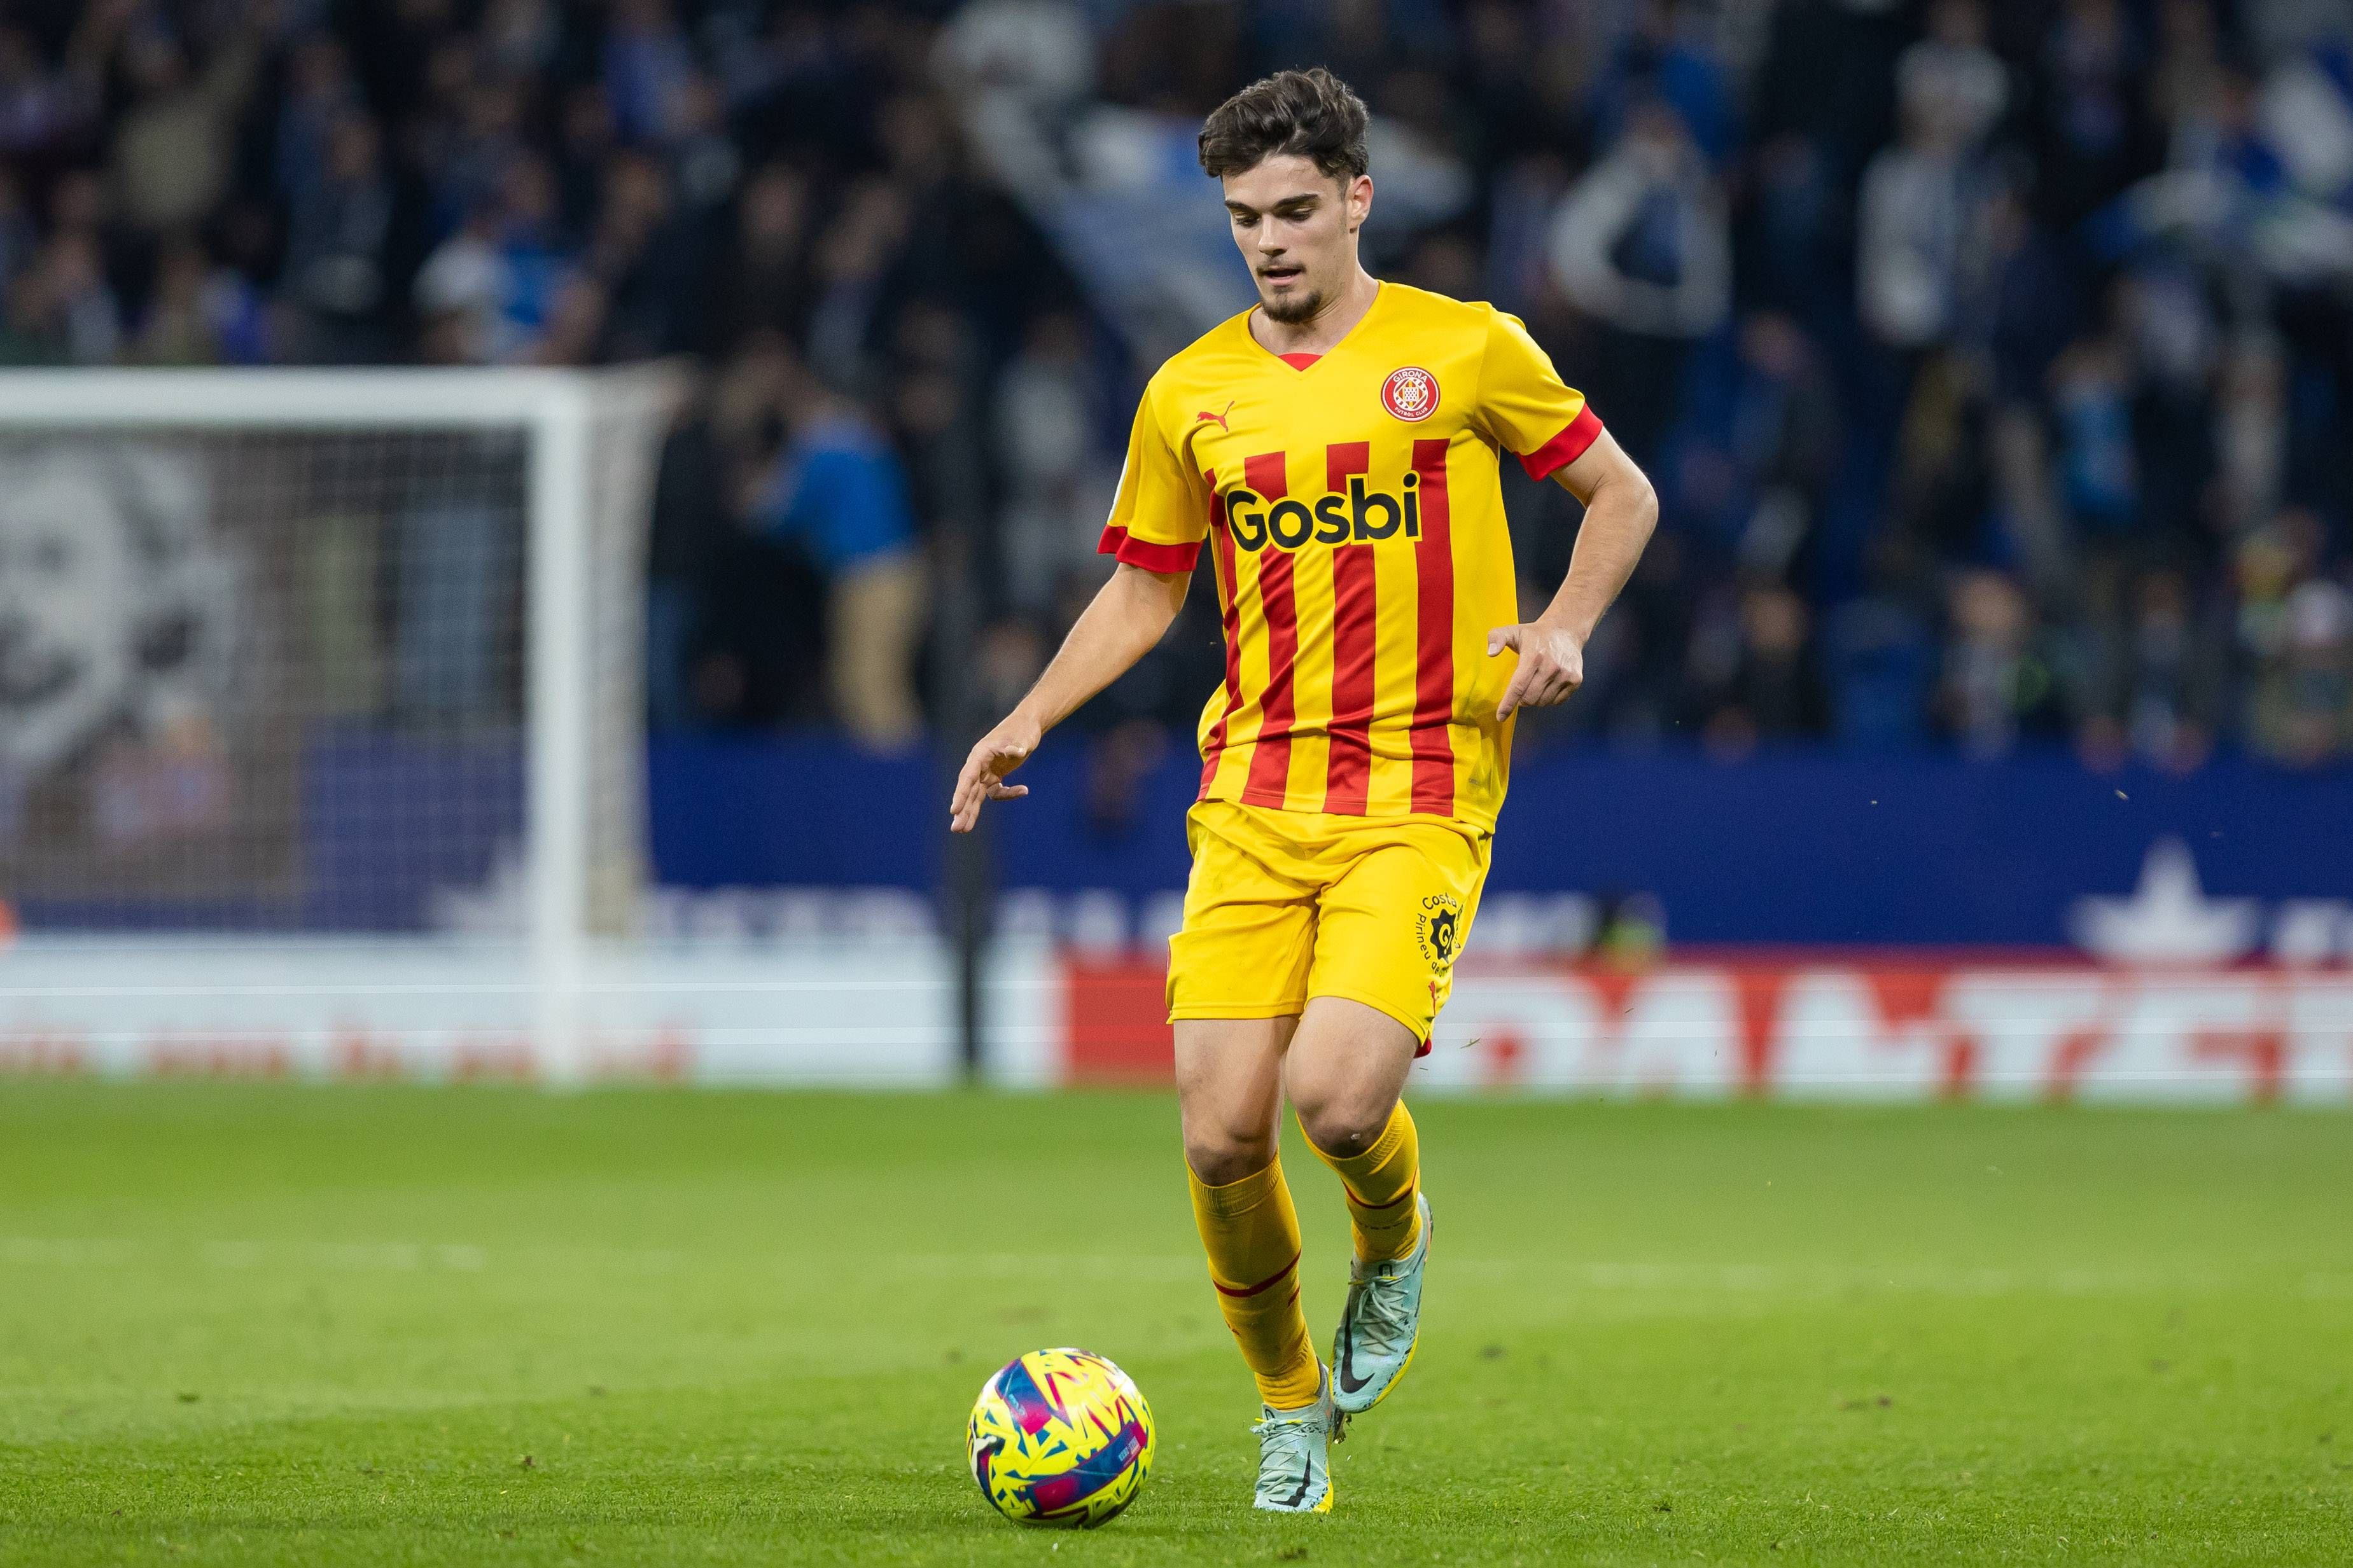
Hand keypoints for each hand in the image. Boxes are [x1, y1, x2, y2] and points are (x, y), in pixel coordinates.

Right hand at [949, 712, 1041, 832]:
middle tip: (956, 829)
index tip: (954, 810)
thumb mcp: (1022, 738)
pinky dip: (1007, 794)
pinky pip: (996, 791)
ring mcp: (986, 771)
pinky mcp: (995, 775)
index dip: (961, 794)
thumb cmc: (1023, 730)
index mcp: (980, 754)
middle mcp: (979, 764)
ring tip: (964, 830)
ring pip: (976, 795)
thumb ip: (1017, 746)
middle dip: (963, 809)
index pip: (967, 777)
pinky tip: (1024, 790)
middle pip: (968, 790)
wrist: (1028, 725)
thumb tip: (1016, 752)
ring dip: (972, 812)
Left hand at [1486, 621, 1585, 719]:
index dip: (1508, 704)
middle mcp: (1551, 666)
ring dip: (1535, 699)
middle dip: (1521, 699)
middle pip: (1530, 698)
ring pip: (1543, 702)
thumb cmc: (1536, 634)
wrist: (1566, 629)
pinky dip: (1549, 699)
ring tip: (1536, 683)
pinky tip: (1548, 685)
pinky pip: (1557, 701)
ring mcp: (1565, 674)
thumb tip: (1491, 653)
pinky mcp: (1576, 680)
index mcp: (1533, 656)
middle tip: (1522, 687)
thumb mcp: (1512, 631)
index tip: (1501, 716)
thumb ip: (1496, 637)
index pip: (1519, 686)